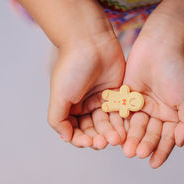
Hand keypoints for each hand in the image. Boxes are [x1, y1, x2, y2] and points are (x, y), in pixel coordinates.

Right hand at [48, 31, 125, 148]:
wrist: (90, 41)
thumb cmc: (71, 67)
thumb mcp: (59, 95)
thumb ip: (58, 119)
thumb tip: (65, 137)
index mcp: (70, 107)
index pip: (76, 131)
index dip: (81, 139)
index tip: (88, 142)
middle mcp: (86, 105)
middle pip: (94, 129)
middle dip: (99, 137)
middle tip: (105, 142)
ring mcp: (103, 99)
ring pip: (108, 123)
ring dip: (111, 132)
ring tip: (117, 138)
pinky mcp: (118, 93)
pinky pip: (121, 112)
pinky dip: (122, 121)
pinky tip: (125, 129)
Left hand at [122, 15, 183, 167]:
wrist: (163, 43)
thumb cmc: (179, 70)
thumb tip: (180, 143)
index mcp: (173, 115)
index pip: (167, 138)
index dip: (161, 151)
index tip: (153, 163)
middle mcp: (157, 112)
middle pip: (149, 133)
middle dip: (143, 144)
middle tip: (135, 153)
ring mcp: (141, 104)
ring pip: (134, 125)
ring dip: (130, 137)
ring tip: (125, 148)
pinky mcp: (127, 94)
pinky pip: (122, 112)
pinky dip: (119, 122)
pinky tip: (115, 132)